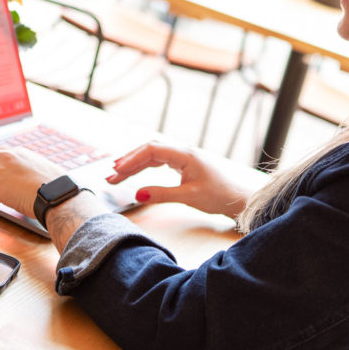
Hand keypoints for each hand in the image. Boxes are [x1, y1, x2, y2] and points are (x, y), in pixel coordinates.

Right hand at [107, 142, 250, 218]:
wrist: (237, 198)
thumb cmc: (218, 196)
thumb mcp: (188, 197)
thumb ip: (162, 194)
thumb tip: (137, 194)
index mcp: (185, 155)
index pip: (151, 151)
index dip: (132, 160)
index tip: (117, 170)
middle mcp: (183, 152)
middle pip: (149, 150)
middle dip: (128, 161)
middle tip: (110, 175)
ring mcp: (183, 157)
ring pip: (153, 155)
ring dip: (135, 164)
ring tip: (117, 176)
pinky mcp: (184, 164)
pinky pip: (160, 161)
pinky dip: (145, 167)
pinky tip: (135, 173)